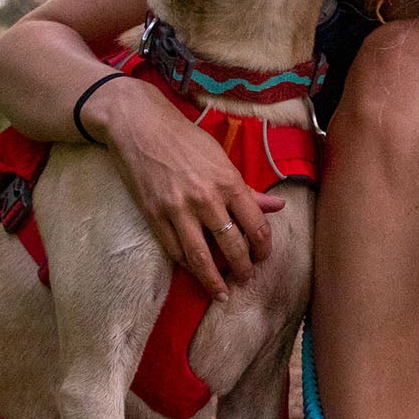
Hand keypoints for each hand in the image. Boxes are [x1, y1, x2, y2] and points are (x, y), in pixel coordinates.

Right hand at [83, 81, 284, 297]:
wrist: (140, 127)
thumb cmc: (186, 140)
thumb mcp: (222, 159)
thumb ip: (248, 189)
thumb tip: (278, 206)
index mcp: (228, 183)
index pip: (256, 226)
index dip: (263, 248)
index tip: (263, 257)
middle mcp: (206, 199)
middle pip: (232, 247)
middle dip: (243, 269)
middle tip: (246, 278)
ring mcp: (178, 210)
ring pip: (200, 257)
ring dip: (214, 280)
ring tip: (222, 291)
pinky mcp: (154, 215)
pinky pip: (174, 250)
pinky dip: (187, 265)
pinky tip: (195, 270)